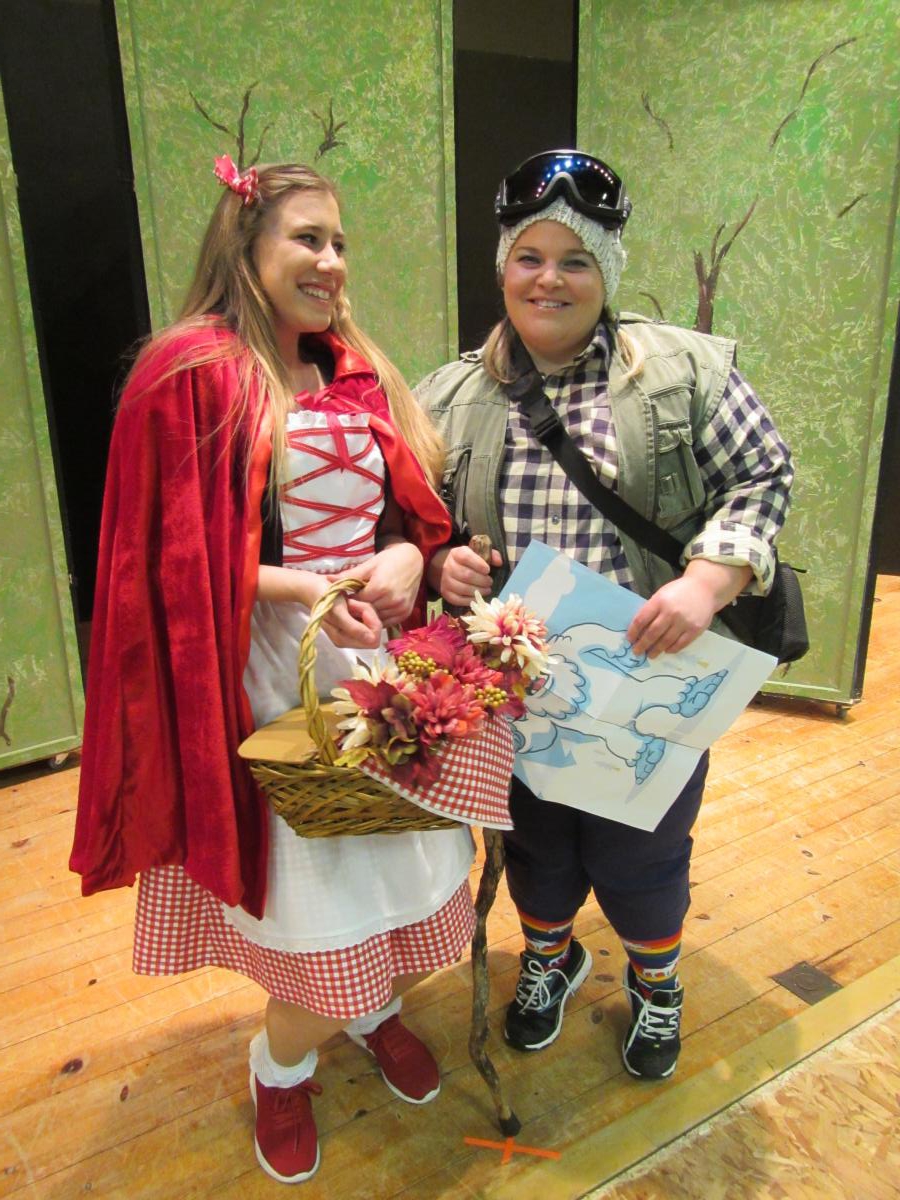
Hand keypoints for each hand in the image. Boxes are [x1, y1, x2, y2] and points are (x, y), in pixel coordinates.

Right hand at [256, 564, 381, 648]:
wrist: (312, 587)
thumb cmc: (323, 597)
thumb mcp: (338, 611)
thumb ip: (354, 627)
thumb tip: (372, 640)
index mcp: (344, 640)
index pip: (373, 640)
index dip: (371, 622)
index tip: (359, 608)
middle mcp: (348, 639)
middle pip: (374, 633)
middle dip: (368, 615)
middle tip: (354, 603)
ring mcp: (349, 631)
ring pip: (372, 624)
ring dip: (365, 609)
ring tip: (350, 602)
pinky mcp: (351, 623)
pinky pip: (367, 618)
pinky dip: (363, 607)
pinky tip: (351, 602)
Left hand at [331, 542, 423, 625]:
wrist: (413, 560)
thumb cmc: (389, 560)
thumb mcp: (369, 565)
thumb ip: (349, 575)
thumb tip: (327, 580)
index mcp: (381, 587)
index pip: (357, 602)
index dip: (349, 600)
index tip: (344, 597)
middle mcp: (392, 600)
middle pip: (367, 612)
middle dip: (357, 609)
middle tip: (350, 604)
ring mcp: (400, 609)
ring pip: (376, 620)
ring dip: (367, 616)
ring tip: (361, 607)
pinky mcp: (405, 614)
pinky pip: (387, 622)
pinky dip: (378, 619)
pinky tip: (373, 611)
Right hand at [433, 545, 501, 607]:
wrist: (451, 569)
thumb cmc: (470, 562)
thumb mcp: (479, 553)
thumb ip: (491, 555)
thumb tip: (499, 562)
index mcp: (457, 553)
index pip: (466, 557)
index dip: (478, 564)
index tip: (488, 570)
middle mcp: (448, 566)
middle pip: (466, 575)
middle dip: (482, 580)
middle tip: (490, 582)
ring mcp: (446, 581)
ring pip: (463, 588)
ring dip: (478, 591)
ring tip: (487, 590)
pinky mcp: (446, 594)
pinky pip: (458, 599)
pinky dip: (471, 599)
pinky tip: (478, 596)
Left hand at [627, 576, 717, 658]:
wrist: (704, 588)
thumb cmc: (679, 591)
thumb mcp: (661, 595)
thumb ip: (651, 609)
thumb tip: (639, 629)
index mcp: (659, 601)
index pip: (641, 620)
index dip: (633, 632)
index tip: (629, 640)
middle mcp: (671, 612)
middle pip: (652, 633)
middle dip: (642, 645)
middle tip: (637, 652)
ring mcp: (684, 622)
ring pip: (666, 641)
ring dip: (656, 650)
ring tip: (650, 655)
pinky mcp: (695, 629)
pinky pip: (681, 644)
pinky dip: (672, 649)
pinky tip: (666, 650)